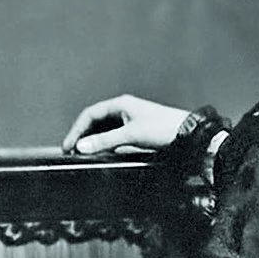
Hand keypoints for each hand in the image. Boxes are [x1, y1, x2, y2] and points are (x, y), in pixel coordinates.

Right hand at [62, 95, 189, 154]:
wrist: (189, 134)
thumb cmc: (165, 128)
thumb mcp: (131, 134)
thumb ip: (106, 140)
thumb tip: (83, 146)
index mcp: (121, 104)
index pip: (90, 114)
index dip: (77, 129)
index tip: (69, 145)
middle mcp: (125, 109)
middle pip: (96, 121)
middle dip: (83, 136)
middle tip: (73, 151)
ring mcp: (131, 120)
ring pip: (105, 129)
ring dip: (94, 140)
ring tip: (85, 153)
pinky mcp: (138, 131)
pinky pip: (116, 136)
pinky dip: (106, 144)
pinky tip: (104, 153)